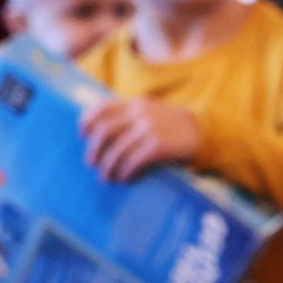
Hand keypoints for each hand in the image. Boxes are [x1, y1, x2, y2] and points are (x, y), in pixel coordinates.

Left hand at [78, 94, 202, 182]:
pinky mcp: (159, 145)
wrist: (200, 131)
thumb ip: (127, 117)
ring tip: (106, 177)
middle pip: (105, 131)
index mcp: (134, 103)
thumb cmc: (169, 127)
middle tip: (91, 164)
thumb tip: (98, 134)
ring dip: (108, 166)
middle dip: (94, 149)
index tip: (82, 135)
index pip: (102, 107)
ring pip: (118, 149)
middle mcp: (139, 113)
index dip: (87, 120)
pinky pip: (134, 160)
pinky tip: (124, 178)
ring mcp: (149, 129)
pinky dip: (125, 171)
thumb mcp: (148, 113)